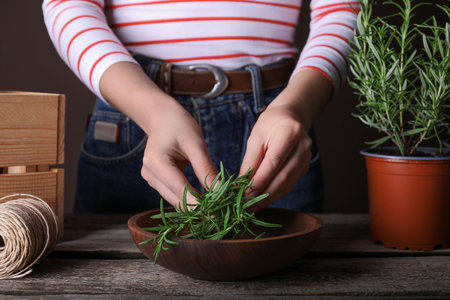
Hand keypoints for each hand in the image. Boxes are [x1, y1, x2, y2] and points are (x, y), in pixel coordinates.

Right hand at [100, 62, 216, 208]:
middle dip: (200, 209)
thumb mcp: (196, 143)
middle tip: (224, 214)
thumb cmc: (178, 124)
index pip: (181, 190)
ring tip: (219, 209)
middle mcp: (150, 175)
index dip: (201, 205)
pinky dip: (191, 198)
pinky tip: (207, 201)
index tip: (220, 214)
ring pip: (176, 201)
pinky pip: (176, 195)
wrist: (160, 116)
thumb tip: (221, 192)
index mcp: (156, 164)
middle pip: (177, 200)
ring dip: (196, 206)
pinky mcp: (157, 182)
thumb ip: (206, 169)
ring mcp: (151, 180)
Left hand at [239, 68, 332, 208]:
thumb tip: (242, 184)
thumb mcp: (255, 137)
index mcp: (289, 133)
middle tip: (248, 205)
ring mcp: (306, 158)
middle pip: (283, 177)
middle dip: (265, 194)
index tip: (245, 193)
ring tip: (253, 205)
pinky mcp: (305, 167)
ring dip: (270, 197)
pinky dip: (276, 193)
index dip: (260, 180)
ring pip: (288, 184)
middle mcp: (302, 147)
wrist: (290, 117)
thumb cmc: (270, 124)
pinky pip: (290, 184)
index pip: (274, 162)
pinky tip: (263, 199)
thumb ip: (250, 161)